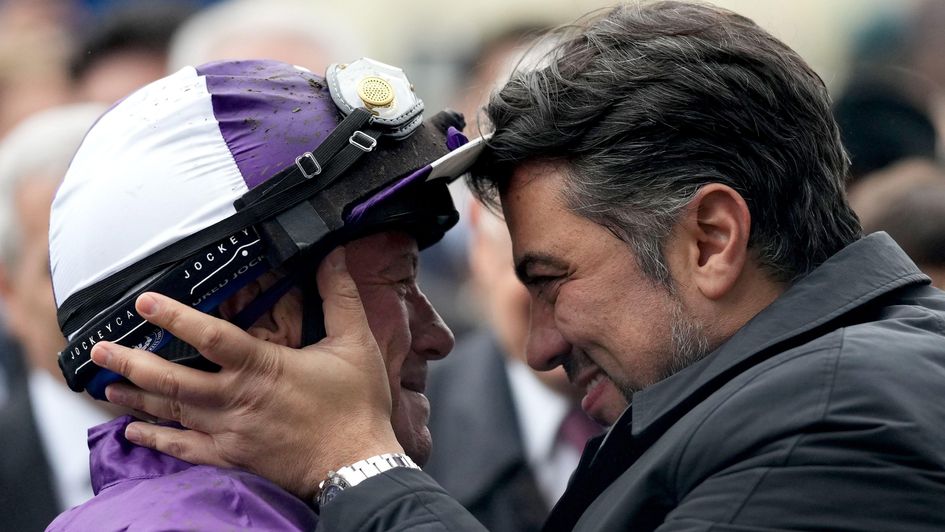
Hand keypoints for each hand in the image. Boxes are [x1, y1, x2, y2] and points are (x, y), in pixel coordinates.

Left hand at [90, 247, 403, 498]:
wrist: (357, 465)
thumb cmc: (356, 406)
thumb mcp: (355, 343)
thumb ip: (339, 296)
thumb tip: (334, 255)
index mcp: (263, 367)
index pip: (209, 336)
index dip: (174, 316)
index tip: (145, 300)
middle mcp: (237, 399)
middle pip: (172, 379)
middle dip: (131, 362)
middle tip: (99, 349)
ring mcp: (230, 432)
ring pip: (171, 413)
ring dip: (135, 398)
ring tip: (105, 385)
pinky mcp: (233, 458)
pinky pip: (184, 449)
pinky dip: (156, 440)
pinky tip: (134, 431)